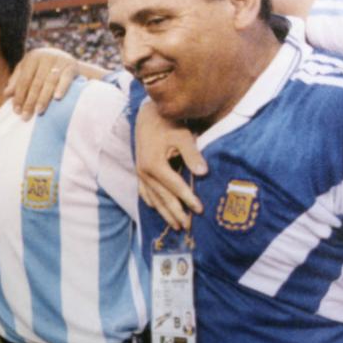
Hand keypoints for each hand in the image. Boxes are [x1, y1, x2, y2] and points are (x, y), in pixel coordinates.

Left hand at [5, 47, 77, 119]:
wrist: (67, 60)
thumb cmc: (43, 68)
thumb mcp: (28, 71)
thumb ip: (17, 81)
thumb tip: (6, 94)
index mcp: (32, 58)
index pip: (23, 80)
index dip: (19, 96)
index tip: (16, 111)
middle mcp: (45, 57)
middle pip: (36, 83)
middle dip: (30, 101)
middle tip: (25, 116)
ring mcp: (59, 60)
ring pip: (49, 82)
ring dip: (44, 97)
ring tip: (38, 111)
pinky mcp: (71, 65)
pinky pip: (66, 78)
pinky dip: (62, 88)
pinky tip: (57, 98)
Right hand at [135, 99, 207, 230]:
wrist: (148, 116)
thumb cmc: (168, 124)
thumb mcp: (183, 136)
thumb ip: (192, 154)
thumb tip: (203, 173)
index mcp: (155, 165)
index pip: (175, 187)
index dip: (188, 199)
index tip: (200, 210)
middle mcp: (145, 172)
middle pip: (163, 198)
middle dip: (176, 213)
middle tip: (188, 226)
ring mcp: (140, 174)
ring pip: (154, 199)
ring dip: (165, 213)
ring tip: (176, 225)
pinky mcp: (139, 172)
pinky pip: (144, 193)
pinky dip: (152, 203)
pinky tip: (158, 210)